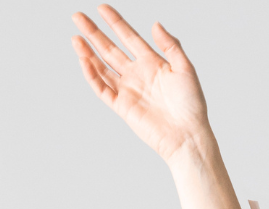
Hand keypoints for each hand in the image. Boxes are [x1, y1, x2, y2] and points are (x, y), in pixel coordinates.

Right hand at [72, 6, 208, 162]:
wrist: (187, 136)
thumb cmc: (192, 106)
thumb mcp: (186, 69)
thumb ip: (171, 45)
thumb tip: (155, 24)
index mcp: (153, 63)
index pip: (129, 37)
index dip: (115, 22)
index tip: (101, 8)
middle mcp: (138, 75)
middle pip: (110, 49)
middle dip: (94, 33)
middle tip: (78, 16)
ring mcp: (129, 90)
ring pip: (102, 68)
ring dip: (88, 53)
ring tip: (76, 37)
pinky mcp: (123, 107)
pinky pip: (103, 89)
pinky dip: (92, 75)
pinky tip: (84, 59)